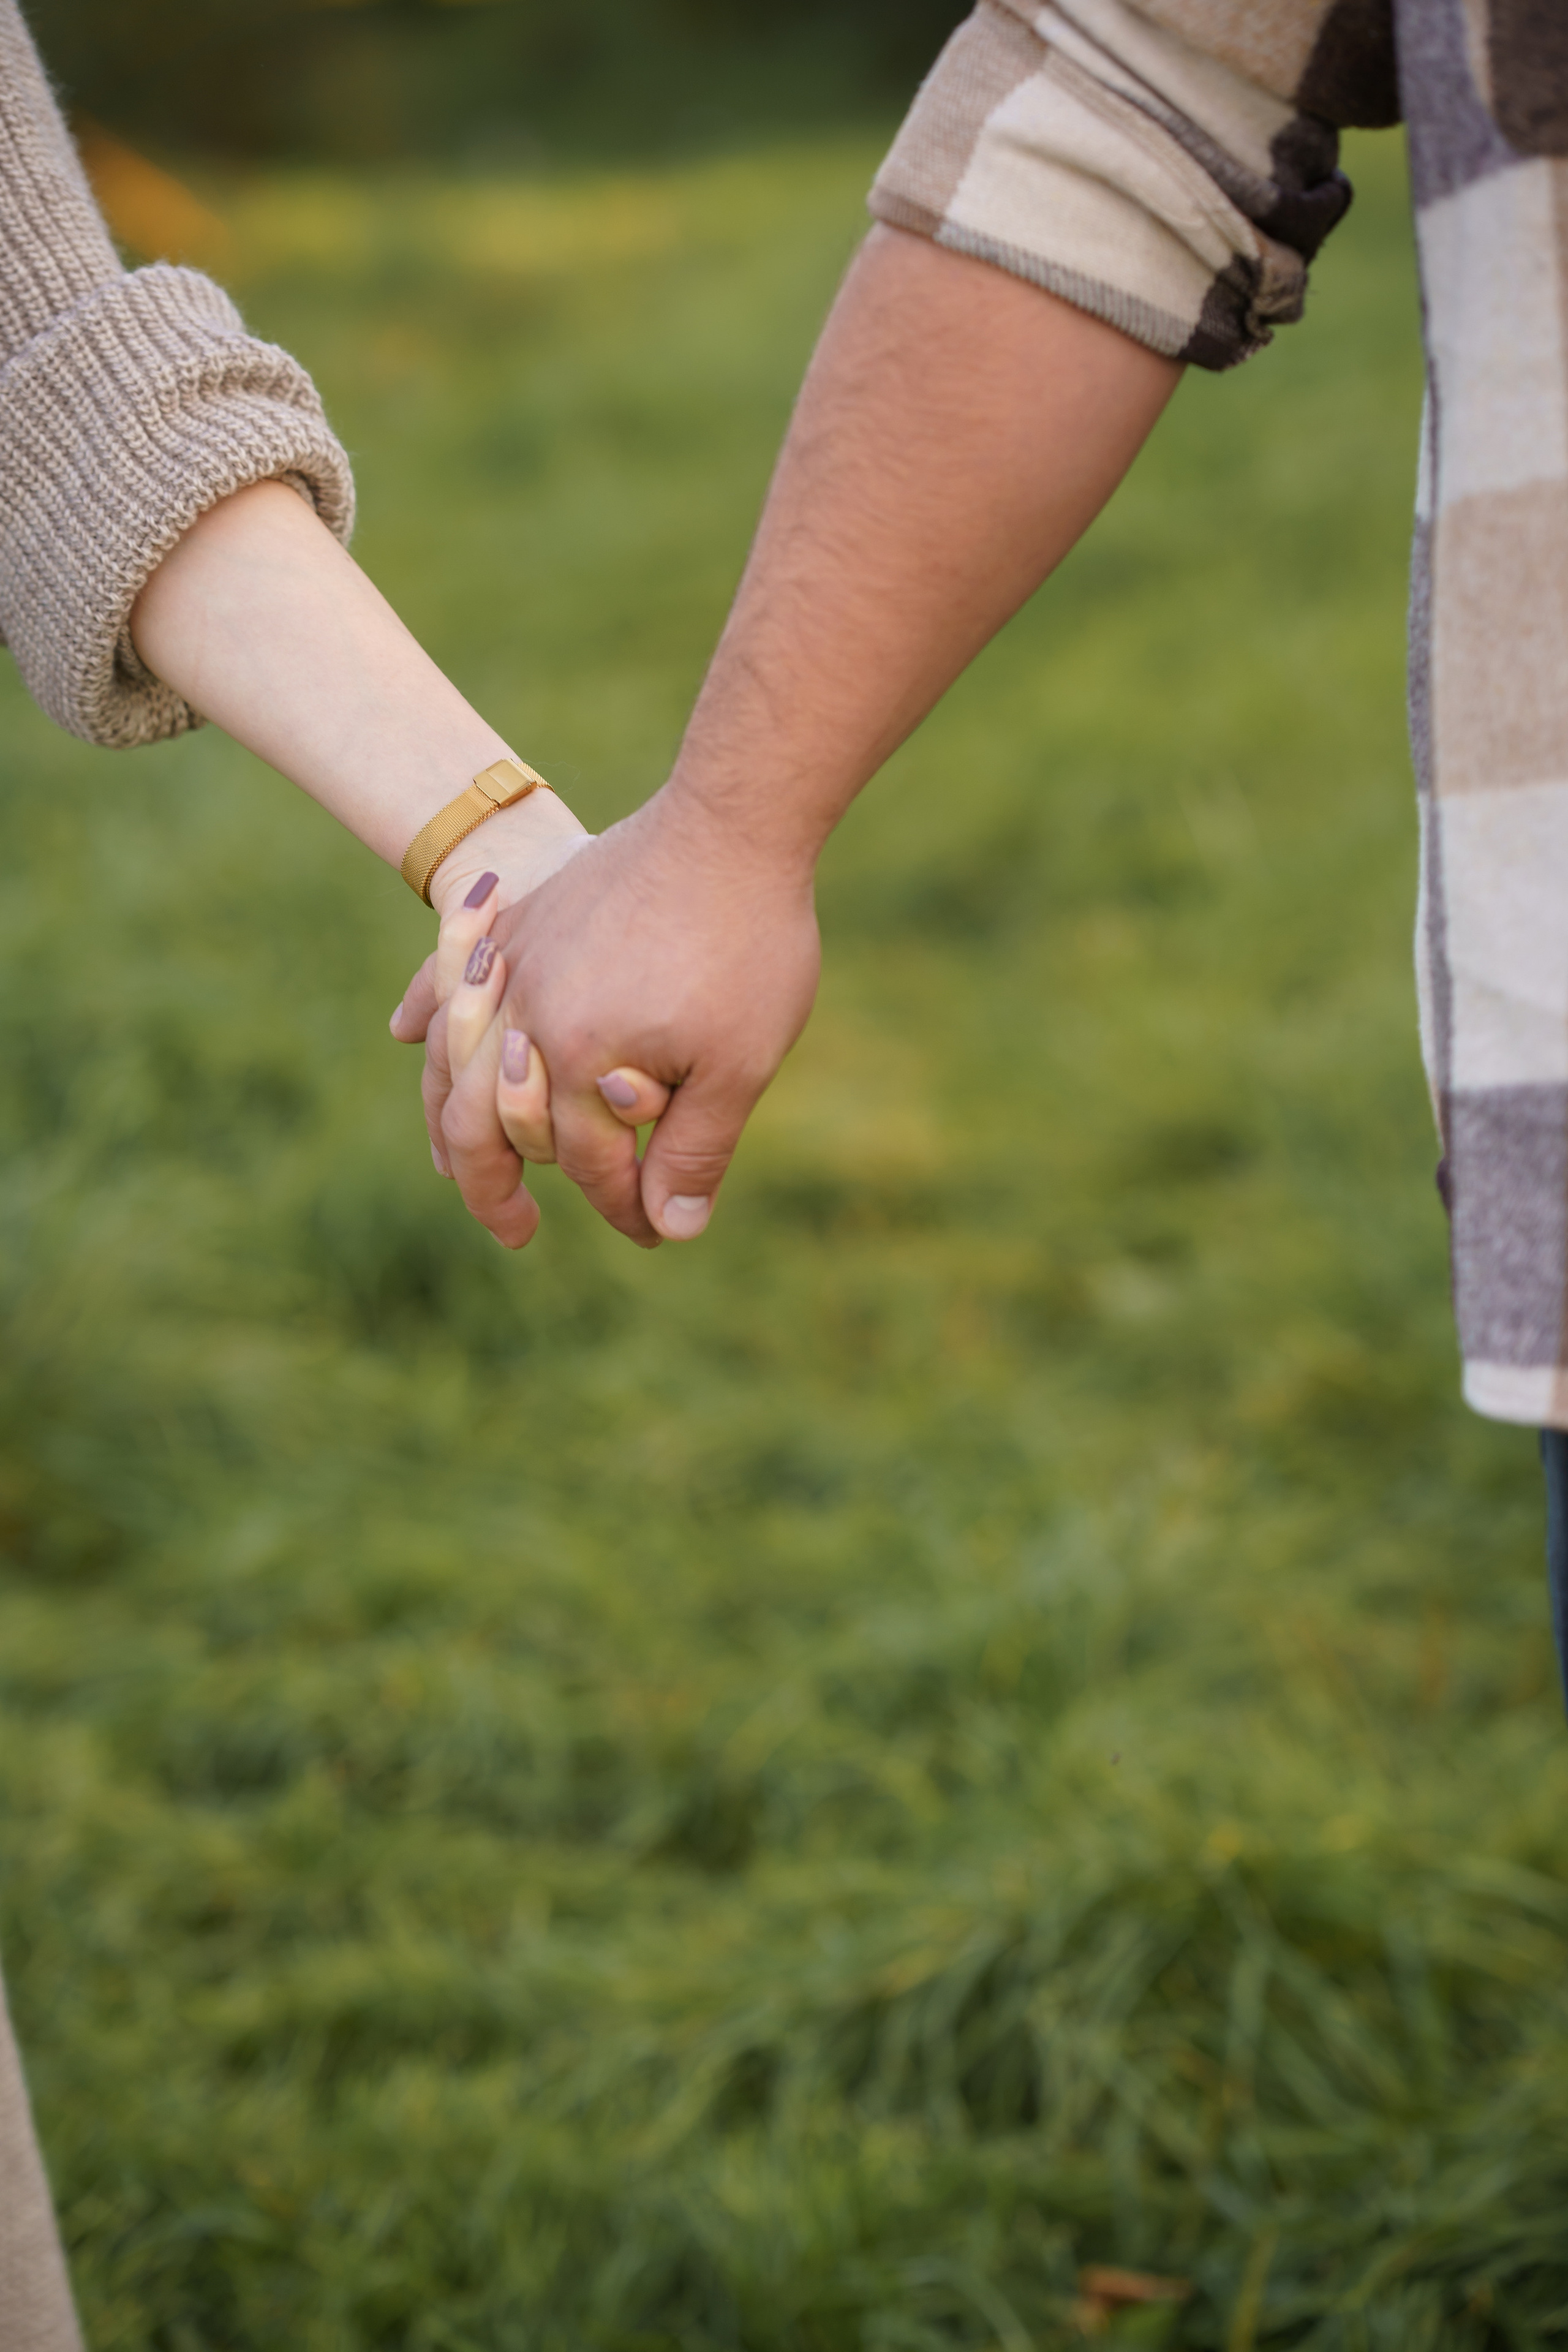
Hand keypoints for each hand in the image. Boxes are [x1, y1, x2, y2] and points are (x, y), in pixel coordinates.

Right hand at [408, 785, 820, 1248]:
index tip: (652, 1231)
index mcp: (576, 1058)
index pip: (587, 1162)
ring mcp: (513, 960)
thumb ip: (697, 1149)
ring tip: (450, 1164)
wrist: (731, 822)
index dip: (624, 1205)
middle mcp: (525, 1014)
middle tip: (515, 1231)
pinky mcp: (520, 918)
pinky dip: (424, 1007)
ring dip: (447, 1114)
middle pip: (483, 1123)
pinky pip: (450, 972)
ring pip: (451, 1054)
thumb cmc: (745, 944)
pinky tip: (404, 1031)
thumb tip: (669, 1230)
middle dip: (497, 1188)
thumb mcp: (740, 1061)